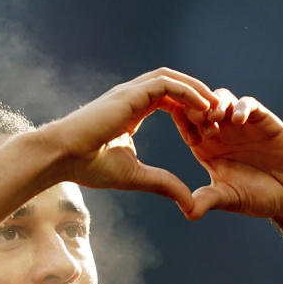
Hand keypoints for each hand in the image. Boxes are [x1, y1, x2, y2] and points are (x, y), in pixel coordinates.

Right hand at [42, 68, 217, 211]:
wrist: (62, 157)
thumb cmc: (89, 166)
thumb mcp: (136, 177)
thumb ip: (164, 184)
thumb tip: (189, 204)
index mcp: (133, 111)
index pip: (170, 101)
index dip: (191, 112)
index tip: (208, 131)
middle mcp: (132, 97)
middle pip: (175, 85)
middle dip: (199, 97)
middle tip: (220, 115)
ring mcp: (130, 92)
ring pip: (173, 79)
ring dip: (197, 90)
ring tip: (217, 108)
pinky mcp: (129, 93)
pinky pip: (166, 84)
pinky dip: (187, 91)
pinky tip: (203, 107)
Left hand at [170, 89, 282, 220]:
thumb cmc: (259, 198)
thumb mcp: (229, 199)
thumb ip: (208, 200)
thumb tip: (187, 213)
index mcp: (207, 149)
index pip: (188, 127)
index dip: (182, 122)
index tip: (182, 127)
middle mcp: (222, 134)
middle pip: (201, 108)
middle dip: (196, 108)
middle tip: (196, 118)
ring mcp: (242, 125)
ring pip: (222, 100)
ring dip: (216, 104)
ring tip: (215, 119)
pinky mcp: (263, 120)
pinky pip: (248, 104)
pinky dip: (241, 107)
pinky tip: (237, 120)